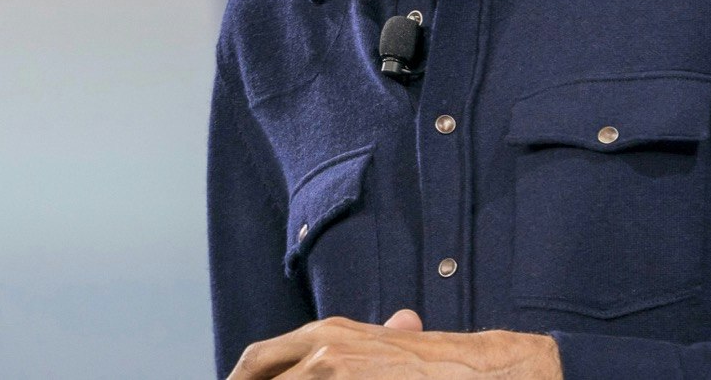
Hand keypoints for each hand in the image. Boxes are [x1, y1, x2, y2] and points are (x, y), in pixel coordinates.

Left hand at [225, 310, 560, 378]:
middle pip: (257, 374)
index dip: (241, 379)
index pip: (259, 360)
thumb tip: (339, 347)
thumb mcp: (382, 344)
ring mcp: (331, 371)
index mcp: (323, 334)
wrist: (470, 369)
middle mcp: (320, 348)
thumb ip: (349, 347)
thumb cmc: (427, 364)